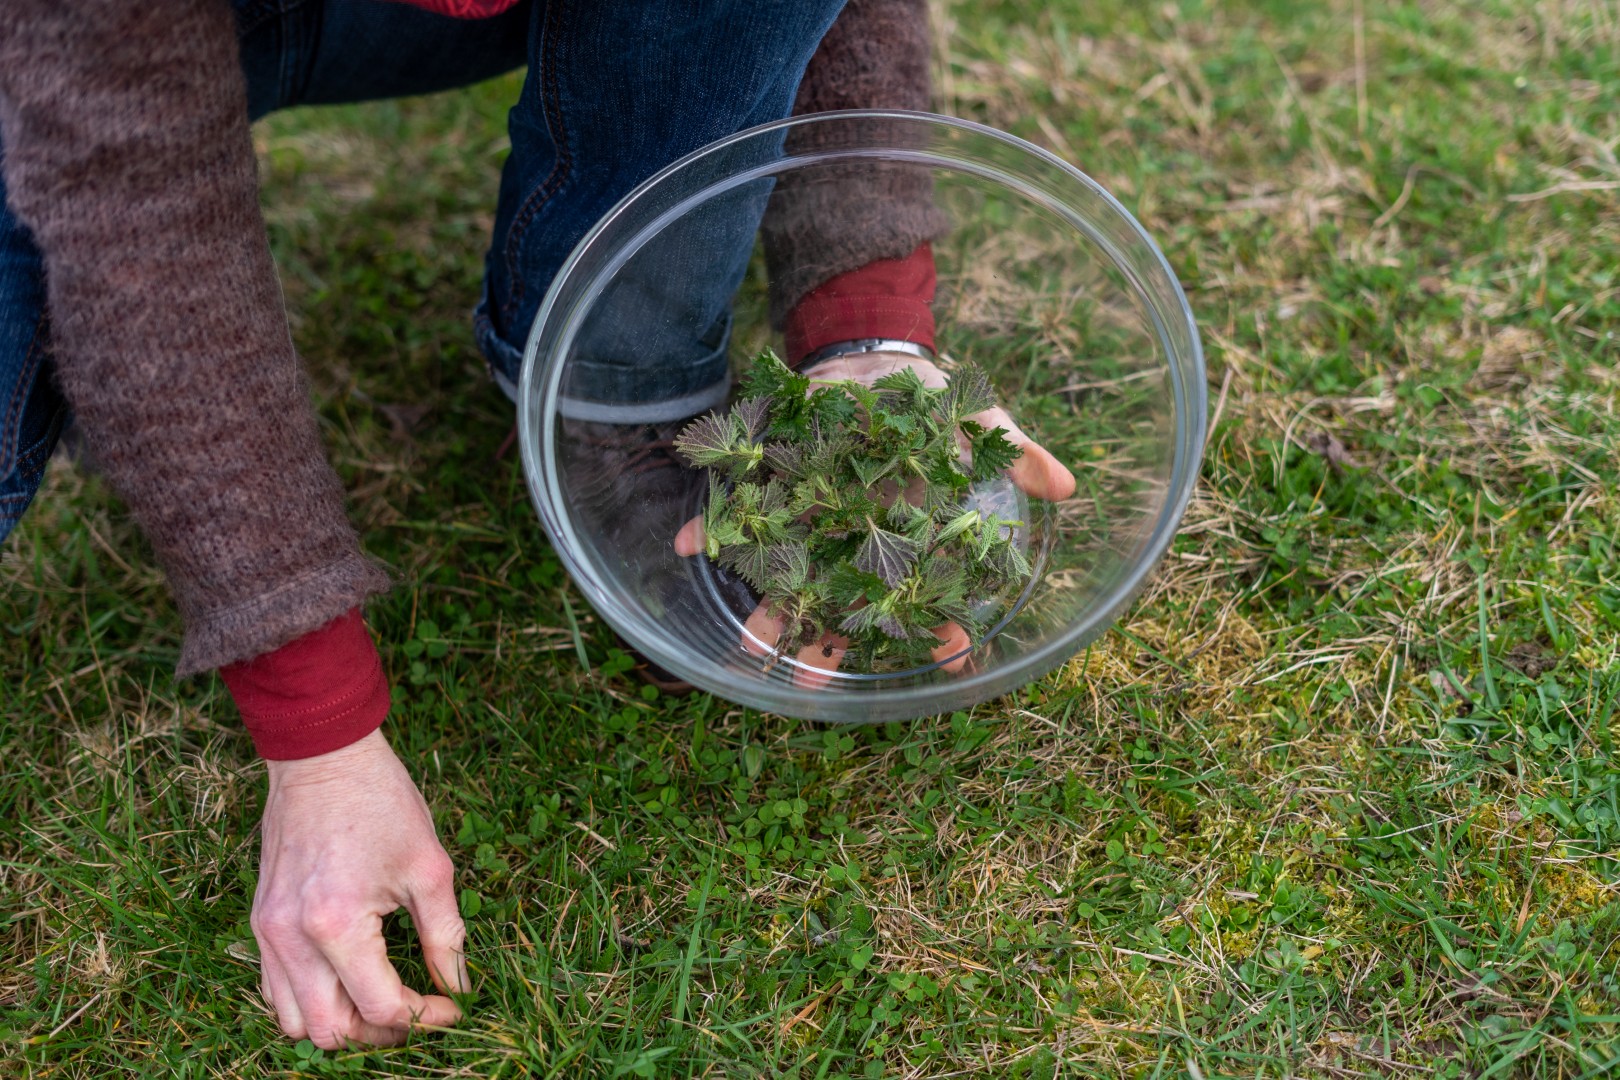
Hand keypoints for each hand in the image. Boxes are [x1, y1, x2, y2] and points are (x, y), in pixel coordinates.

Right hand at [252, 729, 468, 1048]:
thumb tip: (458, 986)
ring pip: (293, 1021)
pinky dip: (309, 1000)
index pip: (380, 1008)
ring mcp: (267, 932)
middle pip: (330, 1031)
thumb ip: (445, 936)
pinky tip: (346, 980)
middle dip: (380, 1034)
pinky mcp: (258, 921)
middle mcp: (291, 938)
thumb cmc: (381, 802)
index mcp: (337, 925)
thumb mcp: (430, 868)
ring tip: (381, 999)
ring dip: (340, 1023)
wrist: (323, 756)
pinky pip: (274, 989)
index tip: (451, 1006)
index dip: (424, 1018)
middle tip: (417, 1010)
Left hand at [673, 351, 1074, 686]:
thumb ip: (1015, 454)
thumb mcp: (979, 423)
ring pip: (785, 572)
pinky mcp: (772, 481)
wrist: (874, 359)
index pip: (920, 591)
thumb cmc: (930, 402)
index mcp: (904, 532)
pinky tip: (684, 548)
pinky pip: (735, 509)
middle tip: (810, 686)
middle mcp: (853, 536)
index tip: (945, 658)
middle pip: (840, 599)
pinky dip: (706, 525)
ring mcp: (808, 514)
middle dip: (826, 643)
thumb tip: (1068, 487)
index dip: (932, 626)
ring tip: (746, 648)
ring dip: (765, 608)